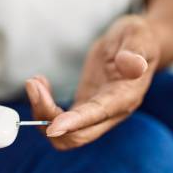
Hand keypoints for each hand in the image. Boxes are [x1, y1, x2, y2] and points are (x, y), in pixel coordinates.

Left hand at [26, 15, 159, 149]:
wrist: (138, 46)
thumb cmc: (139, 39)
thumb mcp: (139, 37)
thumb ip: (135, 51)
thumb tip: (130, 64)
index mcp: (125, 98)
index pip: (97, 116)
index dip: (74, 123)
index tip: (52, 127)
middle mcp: (111, 113)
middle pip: (76, 135)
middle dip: (49, 117)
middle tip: (33, 85)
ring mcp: (96, 114)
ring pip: (64, 134)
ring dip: (42, 115)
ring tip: (34, 82)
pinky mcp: (84, 109)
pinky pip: (59, 122)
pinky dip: (44, 109)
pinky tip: (40, 84)